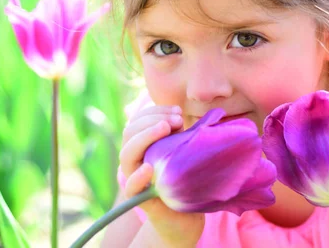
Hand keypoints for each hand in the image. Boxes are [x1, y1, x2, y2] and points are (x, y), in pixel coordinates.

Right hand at [120, 105, 204, 247]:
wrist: (185, 217)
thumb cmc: (186, 179)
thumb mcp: (183, 151)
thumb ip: (184, 134)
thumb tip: (202, 114)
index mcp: (143, 145)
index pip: (139, 120)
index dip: (155, 111)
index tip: (178, 111)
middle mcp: (135, 159)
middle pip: (130, 131)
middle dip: (153, 118)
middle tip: (177, 119)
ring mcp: (134, 177)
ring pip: (126, 153)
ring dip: (145, 136)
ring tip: (165, 128)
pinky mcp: (139, 198)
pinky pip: (131, 186)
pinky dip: (137, 176)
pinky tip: (149, 167)